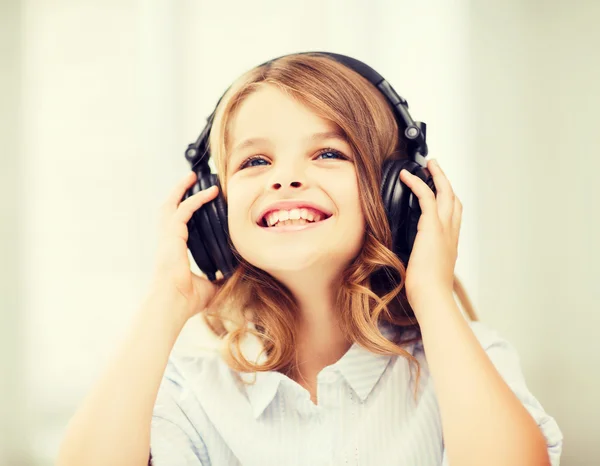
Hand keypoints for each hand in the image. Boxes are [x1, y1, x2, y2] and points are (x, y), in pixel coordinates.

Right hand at [150, 171, 220, 322]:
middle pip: (169, 208)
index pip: (178, 223)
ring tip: (193, 176)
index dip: (186, 208)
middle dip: (179, 191)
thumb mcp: (211, 286)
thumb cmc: (186, 300)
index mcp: (174, 250)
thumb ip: (222, 277)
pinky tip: (208, 193)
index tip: (198, 199)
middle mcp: (167, 241)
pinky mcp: (171, 237)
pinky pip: (183, 210)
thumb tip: (239, 272)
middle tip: (191, 178)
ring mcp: (166, 238)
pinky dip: (195, 199)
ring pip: (171, 204)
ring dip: (182, 189)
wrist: (173, 305)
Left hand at [399, 159, 461, 315]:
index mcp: (450, 243)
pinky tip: (406, 176)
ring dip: (437, 176)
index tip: (441, 190)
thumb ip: (421, 259)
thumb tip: (409, 257)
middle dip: (446, 181)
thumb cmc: (427, 291)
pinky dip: (417, 183)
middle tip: (436, 168)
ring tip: (428, 165)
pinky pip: (426, 196)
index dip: (449, 200)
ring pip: (445, 193)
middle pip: (454, 199)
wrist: (432, 296)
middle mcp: (451, 233)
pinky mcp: (432, 226)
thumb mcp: (425, 270)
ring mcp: (444, 228)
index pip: (454, 215)